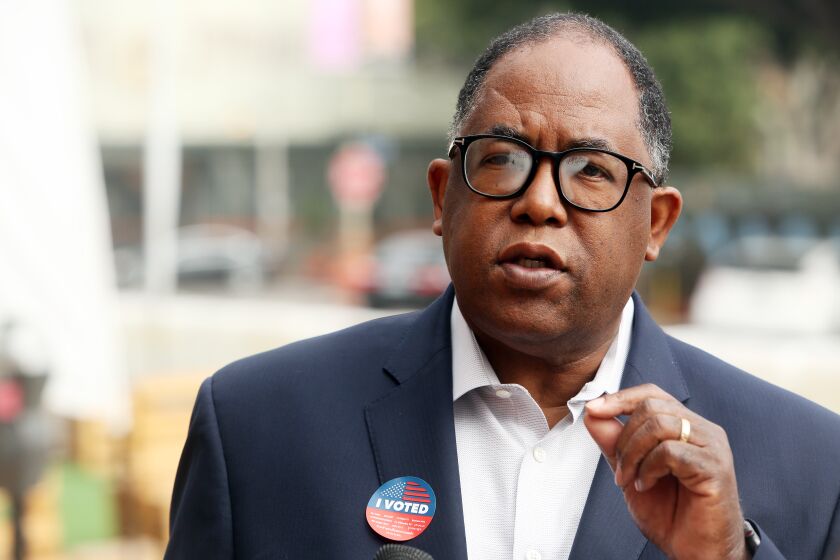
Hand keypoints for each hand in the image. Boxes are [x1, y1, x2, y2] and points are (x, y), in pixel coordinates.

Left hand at [584, 384, 748, 559]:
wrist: (695, 553)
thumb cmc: (671, 515)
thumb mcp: (631, 472)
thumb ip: (614, 442)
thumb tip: (593, 412)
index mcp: (685, 426)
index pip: (652, 395)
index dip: (620, 398)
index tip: (594, 409)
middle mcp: (702, 430)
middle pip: (652, 406)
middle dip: (624, 437)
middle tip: (620, 470)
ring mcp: (712, 447)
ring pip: (659, 424)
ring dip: (633, 454)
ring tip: (631, 480)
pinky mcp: (715, 467)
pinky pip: (671, 451)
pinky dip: (649, 468)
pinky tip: (647, 485)